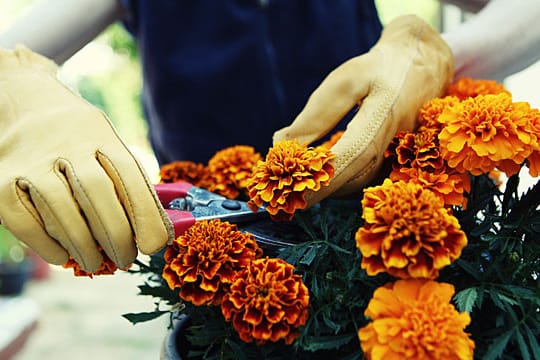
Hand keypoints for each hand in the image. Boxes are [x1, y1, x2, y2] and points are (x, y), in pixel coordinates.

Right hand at [0, 46, 173, 271]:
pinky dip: (47, 245)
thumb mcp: (106, 143)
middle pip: (96, 192)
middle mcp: (66, 143)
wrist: (20, 104)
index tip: (155, 245)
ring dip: (84, 246)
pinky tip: (63, 256)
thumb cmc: (77, 139)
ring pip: (62, 210)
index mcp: (99, 133)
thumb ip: (130, 182)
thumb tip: (163, 232)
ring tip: (97, 264)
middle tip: (127, 260)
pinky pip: (26, 221)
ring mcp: (31, 161)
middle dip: (117, 235)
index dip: (145, 214)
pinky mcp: (1, 179)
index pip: (129, 174)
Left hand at [273, 15, 453, 203]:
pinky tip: (326, 177)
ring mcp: (402, 156)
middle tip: (289, 195)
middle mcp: (396, 143)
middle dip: (320, 191)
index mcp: (383, 116)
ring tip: (302, 186)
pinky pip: (368, 181)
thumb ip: (317, 114)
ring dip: (330, 189)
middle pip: (355, 178)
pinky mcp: (399, 162)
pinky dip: (344, 183)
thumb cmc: (379, 69)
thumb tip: (280, 143)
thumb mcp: (346, 81)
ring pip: (361, 184)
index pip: (351, 156)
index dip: (324, 178)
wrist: (423, 63)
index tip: (294, 193)